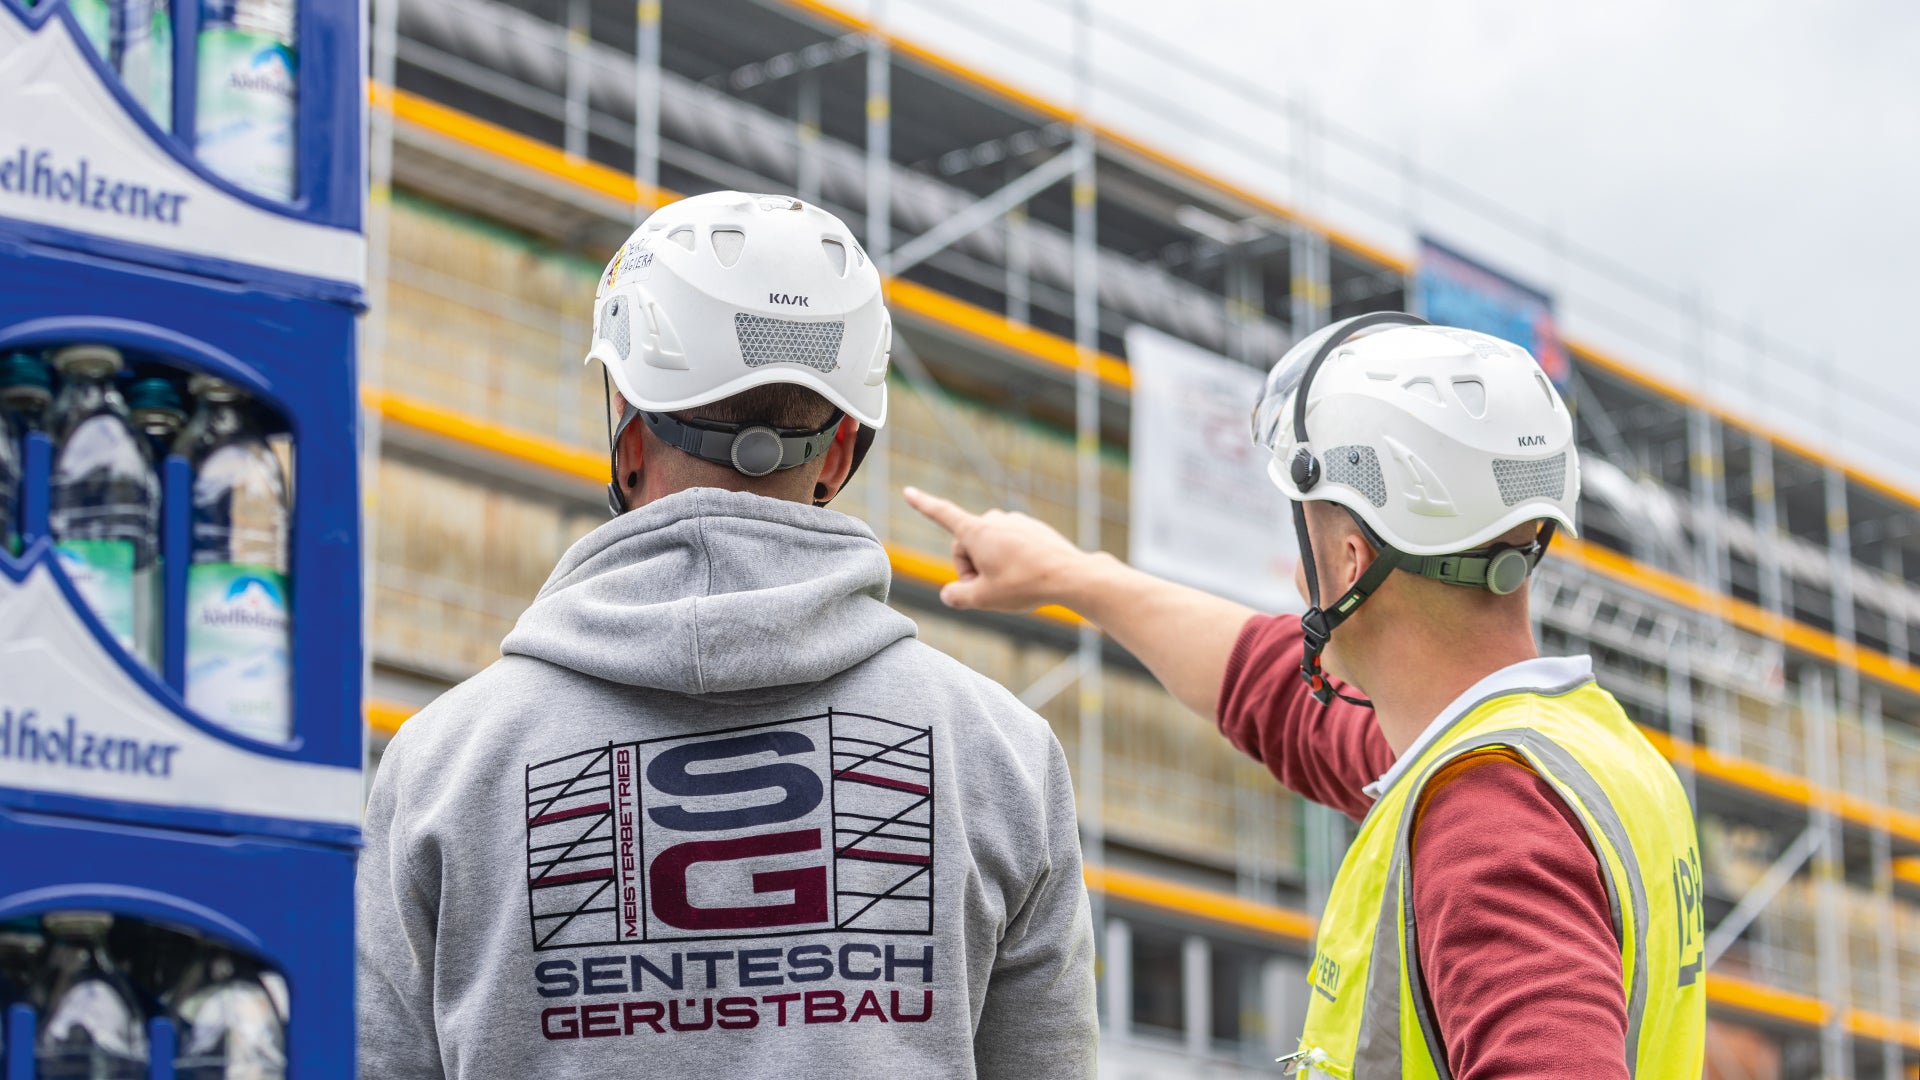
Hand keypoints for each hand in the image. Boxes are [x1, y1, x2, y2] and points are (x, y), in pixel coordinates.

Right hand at [902, 487, 1097, 612]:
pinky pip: (1011, 546)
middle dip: (970, 568)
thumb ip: (957, 597)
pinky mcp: (1033, 528)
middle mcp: (995, 520)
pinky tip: (1028, 575)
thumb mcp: (983, 598)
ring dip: (991, 565)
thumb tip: (949, 594)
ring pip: (990, 546)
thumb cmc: (1024, 585)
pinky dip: (1012, 561)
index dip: (922, 505)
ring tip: (1012, 584)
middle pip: (967, 545)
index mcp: (977, 532)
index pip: (942, 515)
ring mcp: (1016, 522)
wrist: (1071, 576)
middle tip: (987, 592)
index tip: (908, 491)